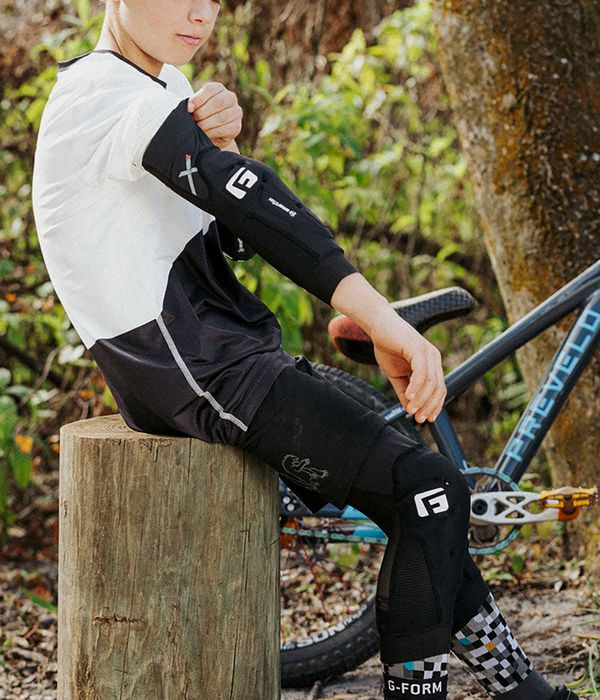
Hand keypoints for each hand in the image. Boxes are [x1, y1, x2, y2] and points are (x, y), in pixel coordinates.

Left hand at [187, 82, 242, 149]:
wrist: (212, 133)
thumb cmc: (202, 117)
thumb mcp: (197, 107)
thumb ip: (194, 104)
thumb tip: (188, 107)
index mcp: (219, 88)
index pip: (209, 89)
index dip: (198, 99)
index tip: (189, 108)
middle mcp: (230, 97)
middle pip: (217, 102)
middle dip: (202, 113)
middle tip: (194, 120)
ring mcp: (236, 112)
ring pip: (221, 117)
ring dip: (206, 124)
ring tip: (198, 128)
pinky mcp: (237, 126)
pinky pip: (224, 129)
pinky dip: (212, 132)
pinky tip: (205, 135)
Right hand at [369, 307, 445, 422]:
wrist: (378, 325)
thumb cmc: (387, 347)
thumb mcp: (395, 374)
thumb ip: (403, 391)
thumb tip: (409, 409)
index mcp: (431, 363)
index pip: (439, 389)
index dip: (434, 405)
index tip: (425, 419)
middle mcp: (433, 357)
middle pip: (438, 388)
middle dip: (429, 406)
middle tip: (418, 419)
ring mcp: (428, 352)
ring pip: (431, 382)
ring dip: (422, 399)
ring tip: (412, 411)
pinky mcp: (418, 348)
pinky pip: (421, 372)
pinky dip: (416, 387)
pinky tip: (408, 396)